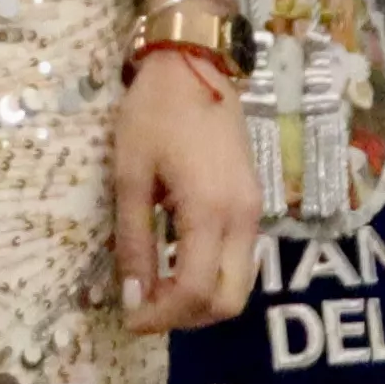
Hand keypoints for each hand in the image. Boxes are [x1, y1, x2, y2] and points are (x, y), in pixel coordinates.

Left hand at [109, 41, 258, 335]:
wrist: (194, 64)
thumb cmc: (154, 113)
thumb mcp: (130, 177)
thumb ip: (133, 242)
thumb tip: (133, 299)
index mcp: (210, 210)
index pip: (196, 291)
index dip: (162, 316)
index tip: (130, 319)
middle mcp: (243, 218)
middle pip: (229, 301)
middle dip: (187, 317)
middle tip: (145, 309)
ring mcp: (254, 211)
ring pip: (239, 285)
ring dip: (200, 300)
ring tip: (155, 288)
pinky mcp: (253, 203)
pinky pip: (239, 260)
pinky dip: (211, 277)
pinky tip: (176, 263)